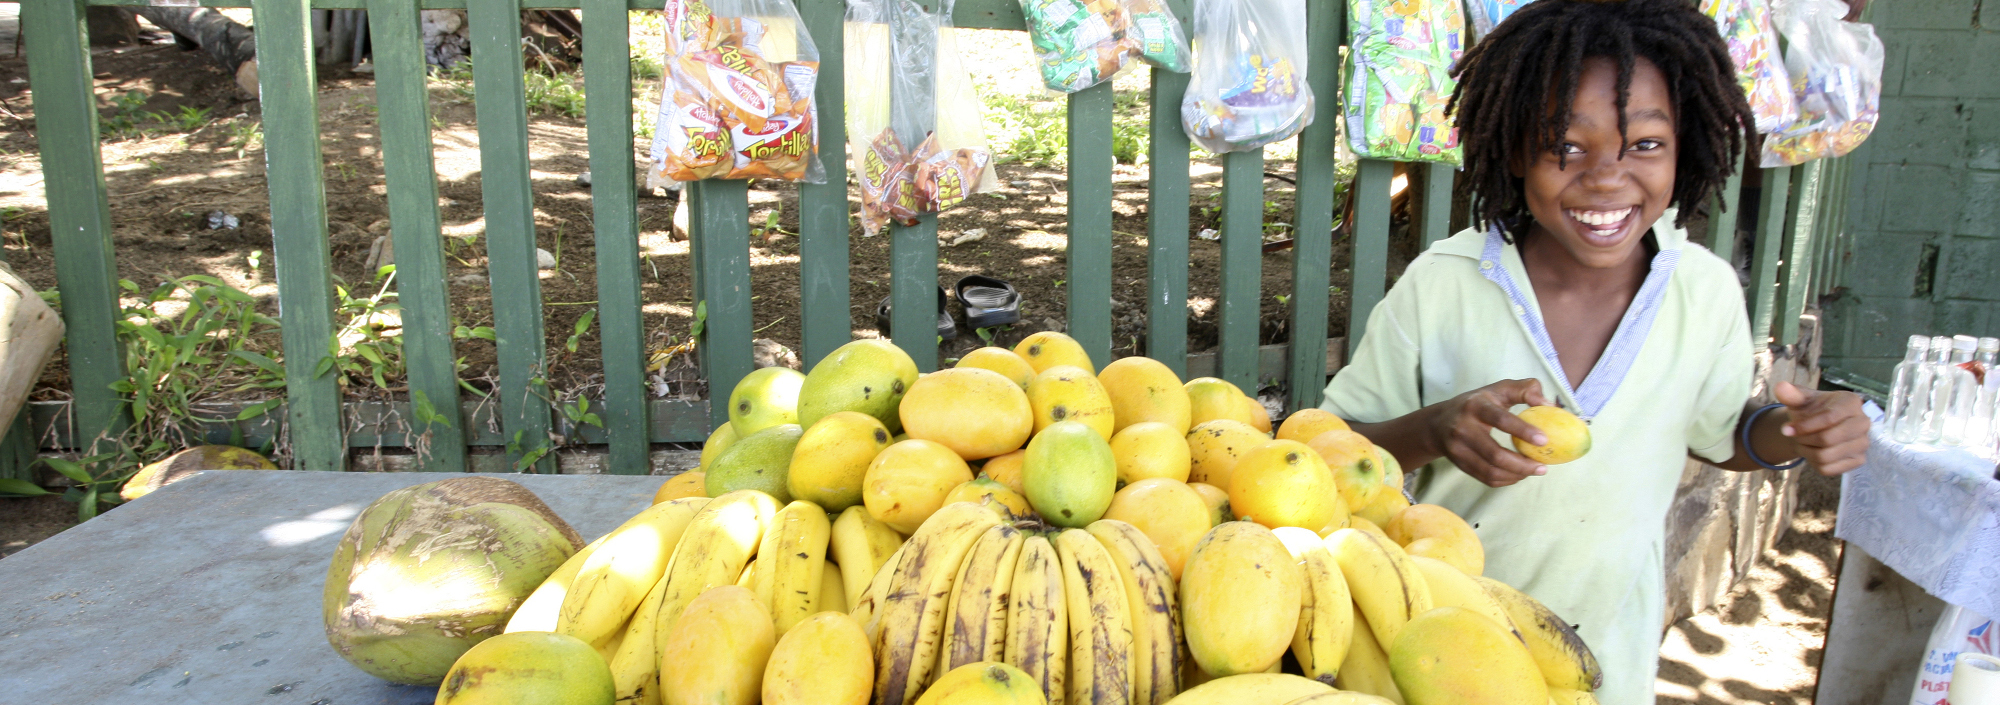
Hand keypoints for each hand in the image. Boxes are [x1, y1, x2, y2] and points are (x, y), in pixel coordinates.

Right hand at [1428, 379, 1553, 487]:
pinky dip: (1506, 480)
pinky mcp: (1459, 464)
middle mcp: (1462, 428)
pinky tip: (1518, 474)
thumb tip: (1548, 405)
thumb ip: (1525, 389)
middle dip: (1523, 464)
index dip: (1523, 430)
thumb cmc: (1477, 404)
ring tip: (1534, 470)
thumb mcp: (1498, 389)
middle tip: (1543, 467)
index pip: (1500, 419)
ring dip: (1517, 475)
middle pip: (1495, 454)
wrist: (1438, 424)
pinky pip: (1486, 478)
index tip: (1544, 440)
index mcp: (1475, 406)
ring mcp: (1458, 449)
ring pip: (1491, 471)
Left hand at [1772, 381, 1868, 475]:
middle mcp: (1863, 422)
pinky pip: (1829, 469)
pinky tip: (1813, 452)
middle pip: (1828, 439)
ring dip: (1806, 452)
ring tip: (1802, 443)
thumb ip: (1791, 394)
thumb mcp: (1800, 400)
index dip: (1804, 426)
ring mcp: (1863, 443)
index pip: (1829, 418)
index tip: (1785, 429)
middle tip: (1795, 436)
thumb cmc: (1810, 410)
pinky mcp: (1858, 460)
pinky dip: (1814, 463)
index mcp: (1851, 402)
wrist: (1817, 426)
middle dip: (1804, 439)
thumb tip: (1781, 387)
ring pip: (1826, 456)